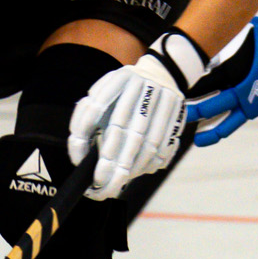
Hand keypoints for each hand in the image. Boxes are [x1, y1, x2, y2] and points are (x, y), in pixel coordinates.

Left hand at [67, 29, 207, 200]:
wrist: (163, 73)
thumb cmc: (126, 91)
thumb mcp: (105, 92)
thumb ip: (89, 114)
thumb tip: (80, 150)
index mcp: (118, 78)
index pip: (95, 108)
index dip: (85, 135)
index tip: (80, 161)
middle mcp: (142, 85)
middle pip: (124, 129)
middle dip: (111, 161)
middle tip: (100, 184)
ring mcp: (163, 98)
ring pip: (147, 141)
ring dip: (132, 167)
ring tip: (118, 183)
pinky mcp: (178, 112)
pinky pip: (165, 144)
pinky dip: (151, 162)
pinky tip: (140, 172)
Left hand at [190, 18, 257, 144]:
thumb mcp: (250, 30)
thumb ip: (230, 34)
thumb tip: (211, 26)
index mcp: (236, 71)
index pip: (207, 83)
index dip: (190, 90)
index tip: (176, 93)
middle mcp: (242, 91)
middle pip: (213, 105)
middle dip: (196, 110)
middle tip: (181, 115)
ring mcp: (250, 102)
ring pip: (226, 121)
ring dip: (211, 129)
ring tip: (197, 138)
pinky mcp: (256, 107)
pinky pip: (237, 120)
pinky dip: (224, 127)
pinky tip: (213, 133)